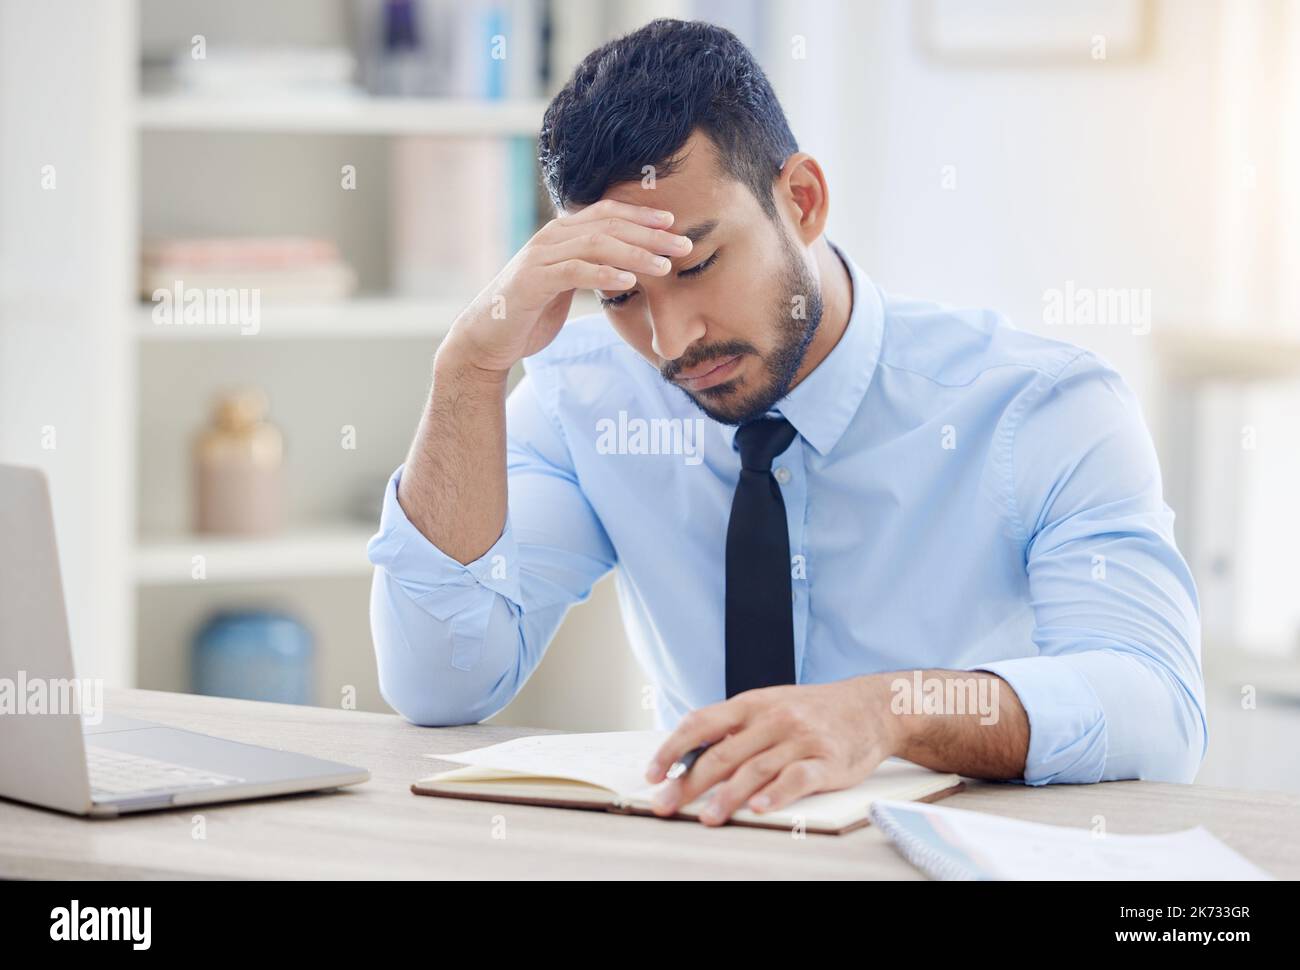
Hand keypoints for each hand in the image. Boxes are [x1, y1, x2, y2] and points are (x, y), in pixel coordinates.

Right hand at [440, 198, 693, 374]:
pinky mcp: (532, 282)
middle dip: (650, 235)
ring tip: (664, 267)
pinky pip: (574, 272)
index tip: (674, 224)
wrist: (487, 339)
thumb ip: (590, 268)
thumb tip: (627, 267)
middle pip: (608, 226)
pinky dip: (604, 274)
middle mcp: (550, 238)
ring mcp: (539, 257)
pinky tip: (628, 281)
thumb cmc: (530, 313)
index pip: (607, 214)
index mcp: (561, 234)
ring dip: (634, 254)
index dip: (641, 216)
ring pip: (595, 245)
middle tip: (684, 246)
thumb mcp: (565, 284)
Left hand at [644, 676, 908, 825]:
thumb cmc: (812, 710)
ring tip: (708, 817)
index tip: (653, 773)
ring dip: (727, 796)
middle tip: (667, 804)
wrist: (871, 705)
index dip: (672, 749)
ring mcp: (801, 738)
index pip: (701, 723)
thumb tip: (687, 756)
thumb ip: (734, 727)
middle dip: (690, 782)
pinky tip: (759, 808)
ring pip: (755, 769)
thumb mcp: (769, 704)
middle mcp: (773, 718)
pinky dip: (776, 794)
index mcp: (751, 703)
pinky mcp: (828, 760)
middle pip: (722, 752)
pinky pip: (798, 778)